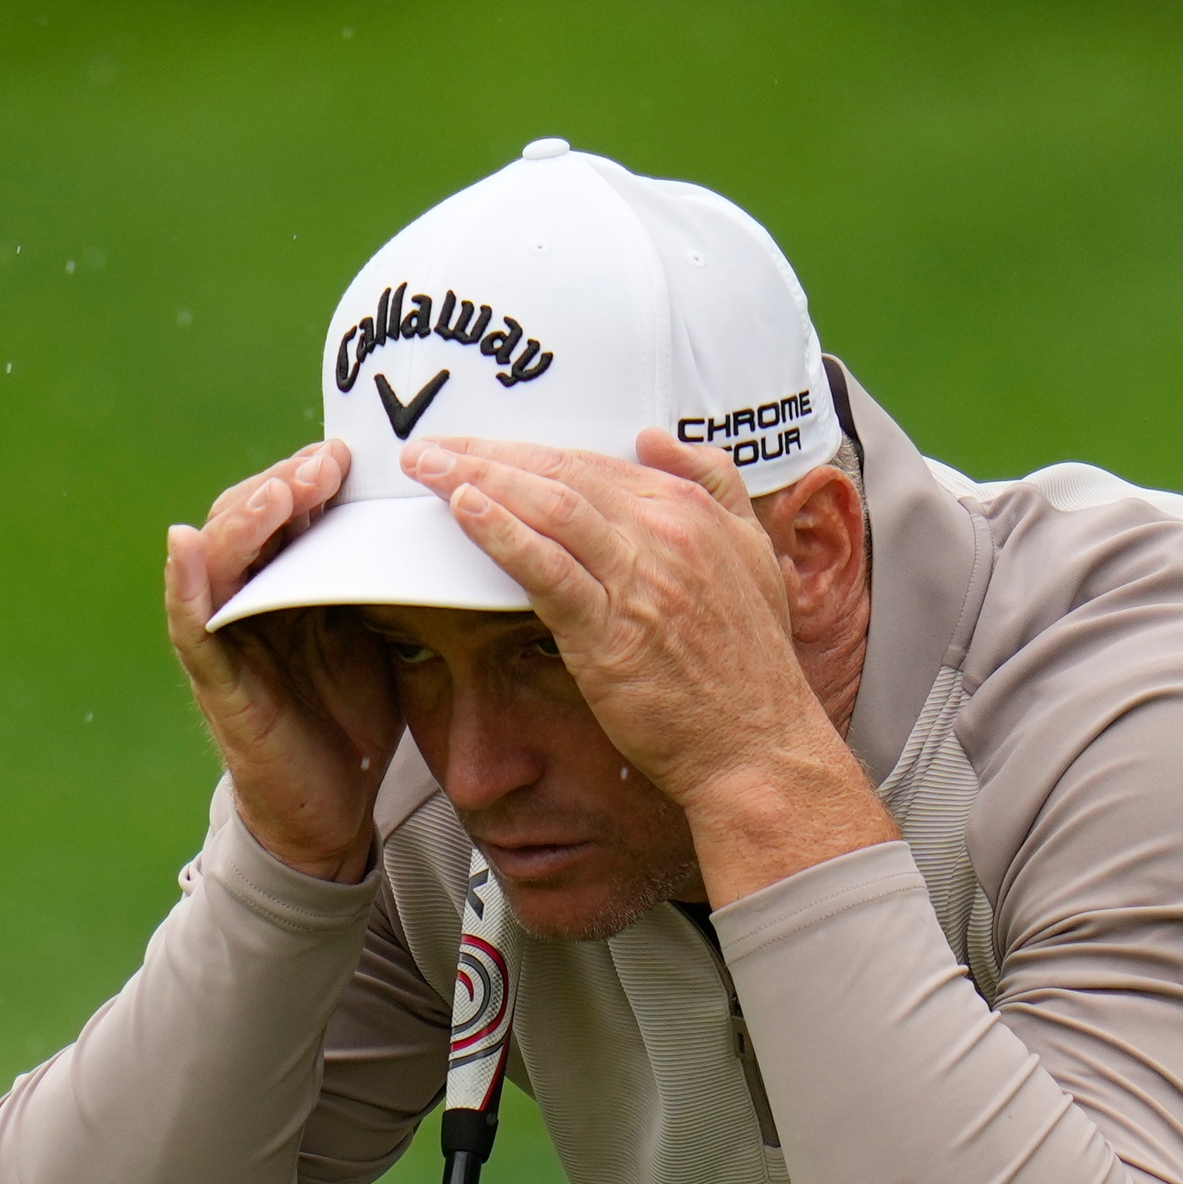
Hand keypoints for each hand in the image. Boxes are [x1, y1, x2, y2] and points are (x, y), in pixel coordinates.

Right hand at [165, 442, 402, 882]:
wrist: (337, 807)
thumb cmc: (355, 715)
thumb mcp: (382, 632)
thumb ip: (384, 577)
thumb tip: (434, 514)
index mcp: (290, 579)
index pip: (287, 507)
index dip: (310, 476)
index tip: (352, 457)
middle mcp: (251, 597)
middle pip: (247, 518)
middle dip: (283, 484)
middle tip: (327, 465)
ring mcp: (228, 636)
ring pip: (217, 557)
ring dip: (245, 519)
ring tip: (281, 493)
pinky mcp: (216, 680)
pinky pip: (191, 624)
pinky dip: (184, 583)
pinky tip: (185, 543)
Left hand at [403, 429, 895, 904]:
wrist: (757, 745)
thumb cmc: (749, 666)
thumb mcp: (752, 555)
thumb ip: (714, 485)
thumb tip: (652, 438)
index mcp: (692, 510)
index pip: (594, 462)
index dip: (530, 451)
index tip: (480, 447)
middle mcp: (666, 531)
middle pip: (562, 473)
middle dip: (489, 453)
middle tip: (429, 445)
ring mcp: (639, 577)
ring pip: (549, 506)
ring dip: (480, 477)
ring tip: (425, 466)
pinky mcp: (611, 628)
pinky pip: (547, 566)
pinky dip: (502, 532)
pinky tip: (462, 508)